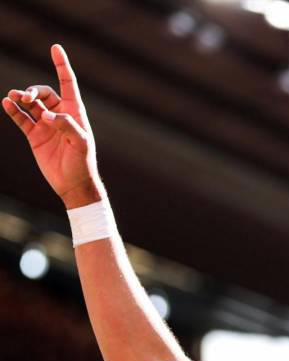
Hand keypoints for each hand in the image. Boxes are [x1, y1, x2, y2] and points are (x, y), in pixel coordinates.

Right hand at [2, 44, 100, 207]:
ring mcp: (45, 125)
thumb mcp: (81, 143)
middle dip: (33, 91)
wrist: (73, 185)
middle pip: (43, 93)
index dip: (62, 66)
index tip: (55, 48)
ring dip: (21, 97)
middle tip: (26, 97)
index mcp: (74, 112)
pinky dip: (13, 110)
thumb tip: (46, 116)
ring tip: (13, 97)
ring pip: (30, 104)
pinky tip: (6, 103)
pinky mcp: (35, 136)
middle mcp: (59, 115)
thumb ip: (66, 125)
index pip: (67, 84)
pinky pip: (21, 118)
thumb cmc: (83, 163)